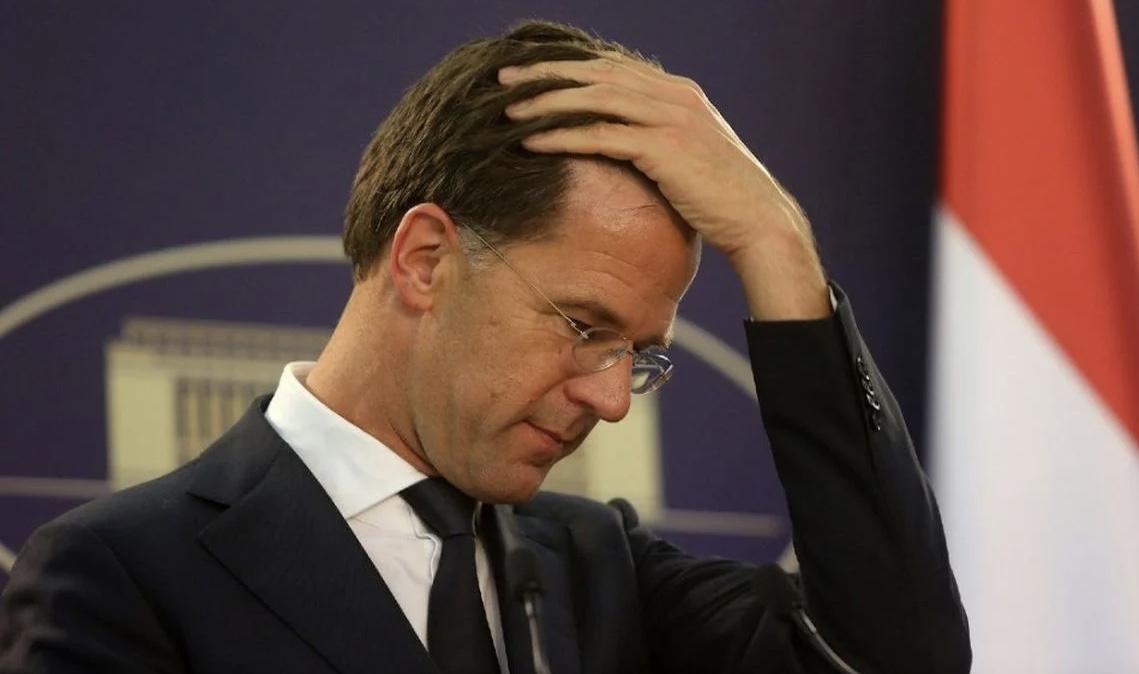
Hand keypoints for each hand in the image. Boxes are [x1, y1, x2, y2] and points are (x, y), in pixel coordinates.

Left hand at [499, 57, 829, 318]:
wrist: (759, 219)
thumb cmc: (721, 198)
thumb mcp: (689, 155)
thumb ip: (657, 137)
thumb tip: (621, 143)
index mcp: (679, 92)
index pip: (612, 66)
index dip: (568, 65)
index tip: (531, 70)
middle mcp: (674, 95)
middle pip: (596, 73)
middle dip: (547, 73)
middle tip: (505, 76)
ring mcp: (670, 117)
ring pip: (594, 98)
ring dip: (546, 101)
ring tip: (508, 108)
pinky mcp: (664, 147)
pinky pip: (600, 135)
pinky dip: (561, 135)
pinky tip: (531, 141)